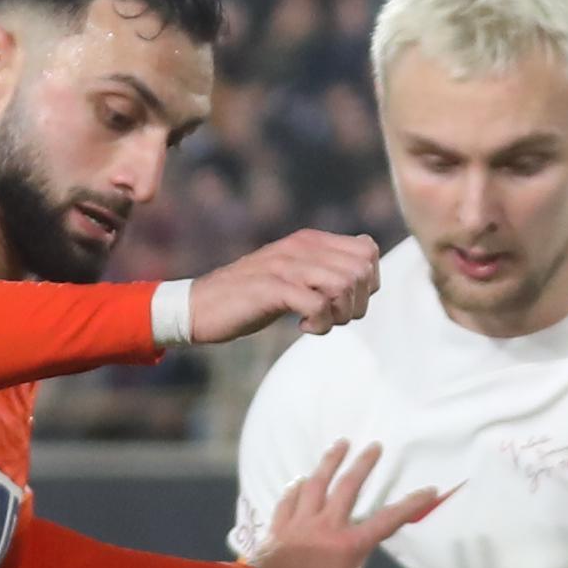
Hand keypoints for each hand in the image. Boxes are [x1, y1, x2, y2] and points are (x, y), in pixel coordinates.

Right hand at [188, 230, 383, 345]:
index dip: (368, 282)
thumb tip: (365, 282)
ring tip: (317, 323)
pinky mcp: (272, 289)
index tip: (344, 301)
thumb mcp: (292, 275)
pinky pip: (318, 306)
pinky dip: (319, 325)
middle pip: (362, 271)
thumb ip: (323, 271)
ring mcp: (285, 266)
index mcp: (309, 240)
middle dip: (357, 303)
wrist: (200, 306)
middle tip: (333, 317)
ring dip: (340, 314)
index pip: (368, 249)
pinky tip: (302, 328)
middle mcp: (301, 247)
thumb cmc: (250, 298)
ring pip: (345, 285)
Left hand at [250, 442, 449, 567]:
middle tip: (375, 446)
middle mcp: (326, 525)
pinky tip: (299, 480)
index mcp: (348, 545)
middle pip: (348, 488)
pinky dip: (295, 489)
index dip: (410, 505)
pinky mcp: (279, 525)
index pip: (387, 521)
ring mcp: (300, 522)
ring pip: (317, 484)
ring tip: (340, 444)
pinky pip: (289, 500)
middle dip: (363, 465)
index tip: (428, 489)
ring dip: (330, 462)